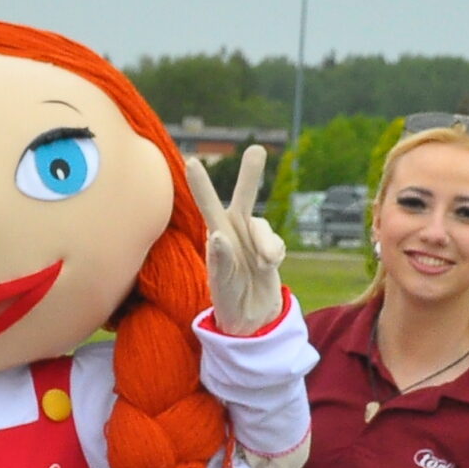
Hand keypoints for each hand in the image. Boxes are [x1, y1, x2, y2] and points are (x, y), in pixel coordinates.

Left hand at [186, 146, 286, 334]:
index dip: (201, 184)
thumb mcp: (220, 284)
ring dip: (267, 243)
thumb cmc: (227, 299)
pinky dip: (275, 254)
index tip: (191, 162)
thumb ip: (220, 260)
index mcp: (215, 236)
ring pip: (263, 225)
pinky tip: (267, 267)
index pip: (208, 206)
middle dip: (251, 176)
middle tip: (256, 150)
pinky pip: (277, 243)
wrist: (251, 317)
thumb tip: (219, 235)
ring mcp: (252, 239)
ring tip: (265, 264)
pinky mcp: (270, 248)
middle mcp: (233, 231)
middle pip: (244, 198)